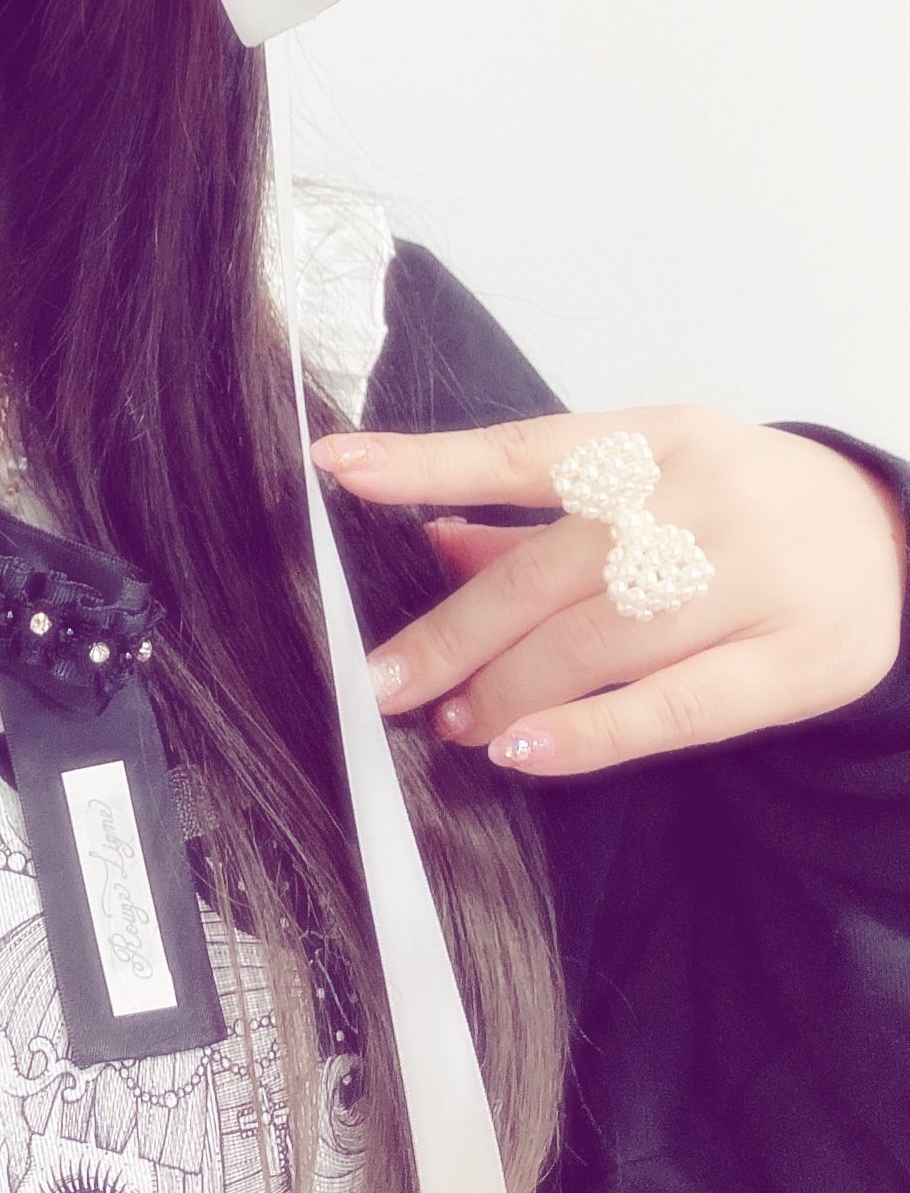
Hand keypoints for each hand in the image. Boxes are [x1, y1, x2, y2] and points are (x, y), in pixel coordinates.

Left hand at [309, 408, 908, 775]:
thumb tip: (426, 537)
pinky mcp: (794, 662)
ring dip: (507, 690)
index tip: (339, 469)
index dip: (426, 462)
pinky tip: (523, 752)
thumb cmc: (741, 509)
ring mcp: (749, 579)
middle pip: (546, 571)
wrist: (897, 539)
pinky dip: (589, 736)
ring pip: (597, 644)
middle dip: (453, 633)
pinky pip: (672, 709)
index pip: (522, 450)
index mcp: (653, 440)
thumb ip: (537, 517)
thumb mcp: (650, 480)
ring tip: (454, 723)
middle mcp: (697, 499)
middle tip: (384, 681)